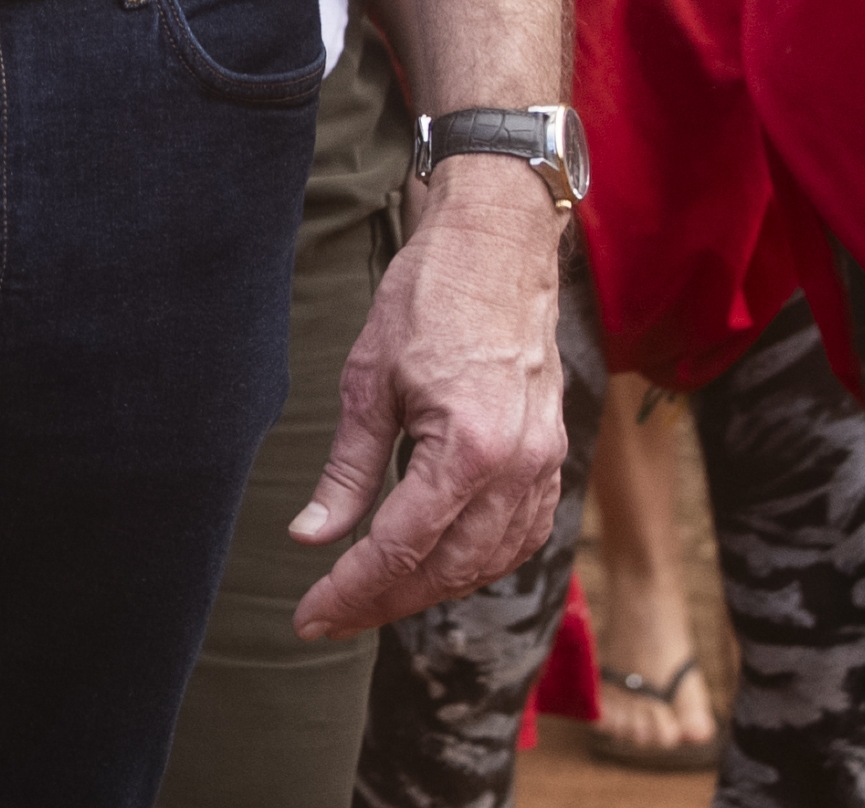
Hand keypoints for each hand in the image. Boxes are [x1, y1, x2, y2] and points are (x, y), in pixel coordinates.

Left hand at [289, 166, 567, 635]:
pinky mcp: (553, 456)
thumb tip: (311, 538)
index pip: (401, 549)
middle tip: (330, 616)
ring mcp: (544, 465)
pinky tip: (443, 565)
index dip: (351, 591)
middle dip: (384, 602)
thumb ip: (346, 470)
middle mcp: (516, 467)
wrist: (497, 247)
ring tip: (375, 595)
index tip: (310, 617)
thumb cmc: (428, 298)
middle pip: (447, 570)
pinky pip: (522, 536)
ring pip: (489, 563)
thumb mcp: (368, 380)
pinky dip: (481, 562)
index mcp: (467, 448)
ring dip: (432, 589)